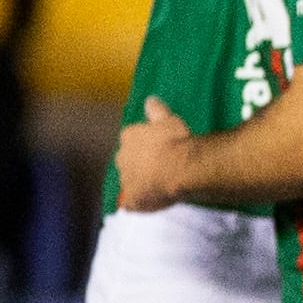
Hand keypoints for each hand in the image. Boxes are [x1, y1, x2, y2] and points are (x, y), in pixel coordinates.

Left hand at [112, 96, 190, 211]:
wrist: (181, 168)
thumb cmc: (176, 141)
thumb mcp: (169, 119)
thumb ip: (157, 110)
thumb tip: (150, 99)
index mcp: (129, 136)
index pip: (132, 138)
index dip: (145, 143)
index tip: (158, 147)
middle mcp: (122, 157)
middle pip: (128, 160)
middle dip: (140, 163)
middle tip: (160, 166)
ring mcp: (126, 180)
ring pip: (131, 181)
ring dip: (141, 182)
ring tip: (160, 185)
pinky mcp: (133, 200)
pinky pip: (133, 203)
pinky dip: (139, 203)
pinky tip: (151, 204)